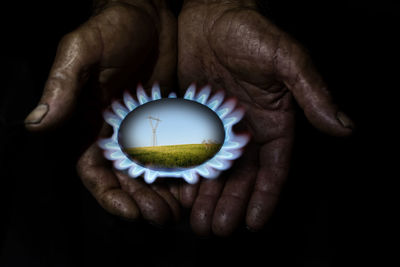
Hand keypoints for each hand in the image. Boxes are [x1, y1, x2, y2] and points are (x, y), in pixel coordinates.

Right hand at [24, 0, 180, 224]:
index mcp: (89, 124)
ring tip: (180, 210)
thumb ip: (64, 86)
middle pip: (125, 180)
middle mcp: (116, 133)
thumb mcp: (82, 51)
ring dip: (162, 195)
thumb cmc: (112, 27)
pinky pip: (174, 154)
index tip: (130, 211)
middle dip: (141, 202)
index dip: (110, 195)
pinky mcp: (167, 122)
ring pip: (151, 173)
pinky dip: (182, 172)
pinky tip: (195, 183)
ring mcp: (143, 130)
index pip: (94, 171)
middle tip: (163, 217)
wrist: (148, 13)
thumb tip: (37, 123)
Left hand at [178, 0, 353, 235]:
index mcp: (273, 122)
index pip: (274, 169)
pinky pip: (191, 153)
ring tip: (199, 222)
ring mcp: (219, 127)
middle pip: (242, 177)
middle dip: (231, 205)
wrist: (212, 14)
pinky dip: (187, 174)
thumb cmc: (251, 32)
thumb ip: (312, 92)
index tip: (254, 225)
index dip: (266, 197)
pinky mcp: (194, 119)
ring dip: (208, 197)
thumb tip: (345, 126)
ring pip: (215, 171)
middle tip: (217, 230)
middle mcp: (247, 130)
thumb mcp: (286, 59)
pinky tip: (180, 193)